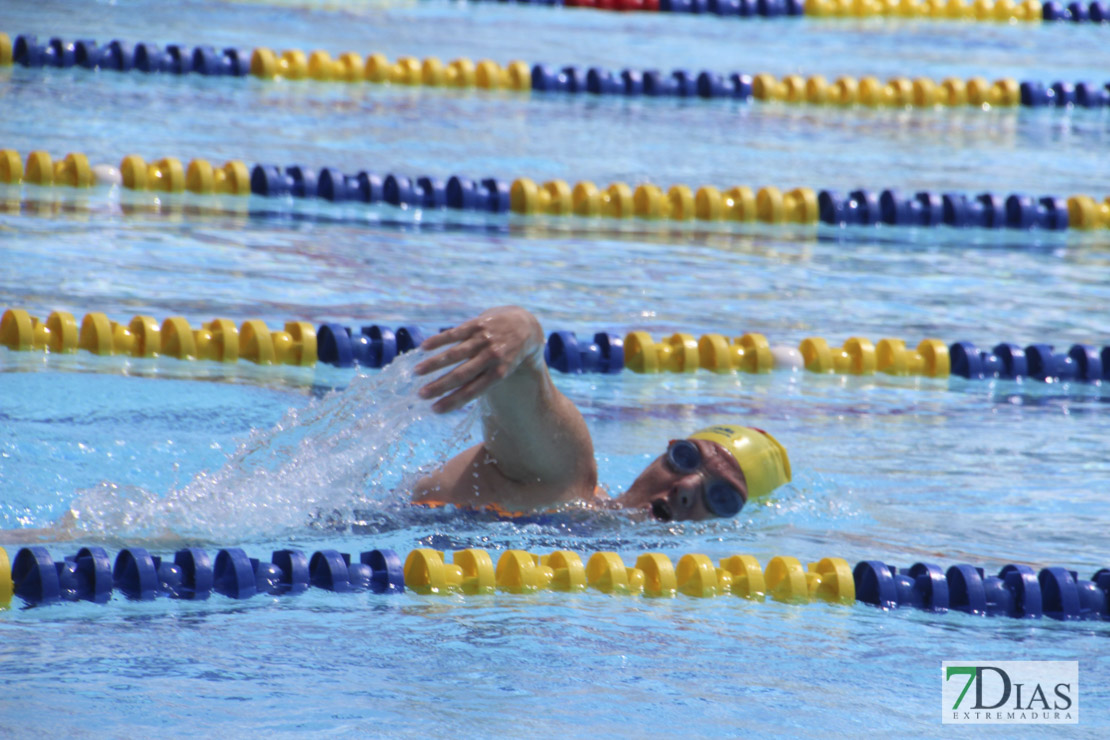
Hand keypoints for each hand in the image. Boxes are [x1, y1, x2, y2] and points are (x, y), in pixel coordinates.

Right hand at [414, 306, 543, 412]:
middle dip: (440, 386)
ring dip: (434, 364)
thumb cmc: (508, 356)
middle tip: (421, 395)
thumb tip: (452, 398)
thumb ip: (480, 381)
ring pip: (455, 354)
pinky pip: (454, 334)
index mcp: (498, 374)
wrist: (524, 326)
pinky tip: (423, 348)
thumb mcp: (501, 371)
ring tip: (417, 372)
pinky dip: (438, 341)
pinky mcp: (477, 325)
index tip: (435, 410)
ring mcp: (483, 340)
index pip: (472, 391)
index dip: (453, 401)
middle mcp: (491, 357)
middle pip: (461, 375)